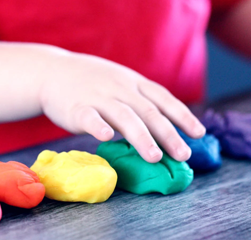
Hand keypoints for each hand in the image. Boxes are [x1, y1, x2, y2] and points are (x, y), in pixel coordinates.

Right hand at [39, 52, 205, 162]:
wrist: (51, 71)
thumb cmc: (92, 82)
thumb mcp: (120, 83)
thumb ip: (140, 101)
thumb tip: (167, 128)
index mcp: (133, 83)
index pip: (163, 99)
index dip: (183, 116)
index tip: (199, 133)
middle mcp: (120, 88)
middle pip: (149, 111)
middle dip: (168, 134)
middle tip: (183, 155)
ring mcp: (98, 97)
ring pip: (124, 116)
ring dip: (141, 137)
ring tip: (155, 157)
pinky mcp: (76, 107)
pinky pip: (89, 117)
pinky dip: (98, 126)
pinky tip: (107, 137)